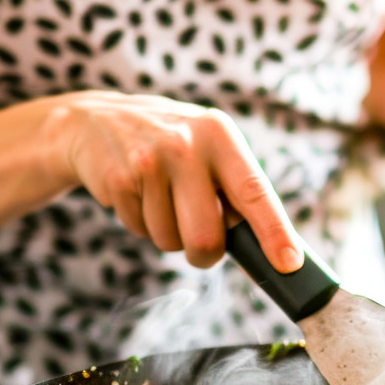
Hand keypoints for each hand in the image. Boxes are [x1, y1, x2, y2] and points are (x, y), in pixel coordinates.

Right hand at [42, 91, 303, 270]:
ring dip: (167, 235)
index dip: (274, 232)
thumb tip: (274, 249)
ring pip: (170, 240)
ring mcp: (150, 160)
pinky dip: (140, 224)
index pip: (255, 192)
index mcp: (221, 135)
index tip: (289, 264)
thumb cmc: (171, 148)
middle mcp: (188, 143)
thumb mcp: (209, 150)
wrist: (94, 121)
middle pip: (207, 236)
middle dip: (204, 254)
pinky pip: (140, 231)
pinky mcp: (119, 178)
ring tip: (158, 199)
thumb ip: (238, 190)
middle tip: (199, 247)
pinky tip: (136, 194)